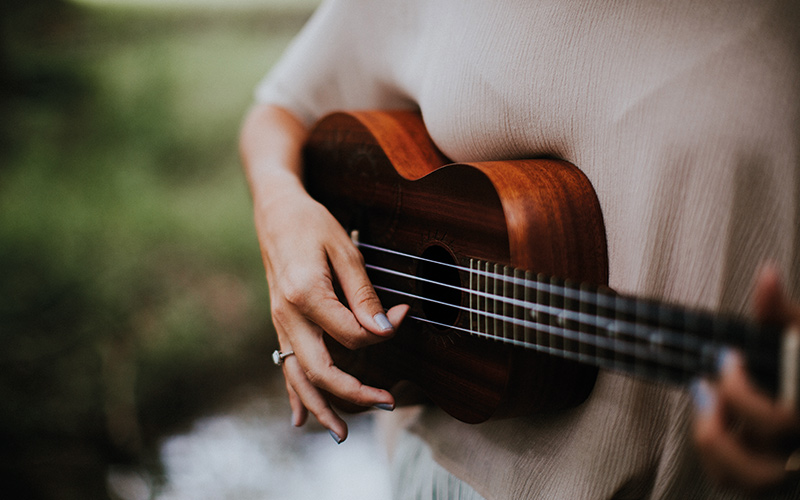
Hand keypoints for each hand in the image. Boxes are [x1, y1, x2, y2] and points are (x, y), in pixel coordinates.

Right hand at [259, 183, 408, 442]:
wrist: (275, 212)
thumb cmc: (313, 225)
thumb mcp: (345, 250)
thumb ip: (363, 294)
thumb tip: (383, 330)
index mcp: (306, 294)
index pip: (350, 334)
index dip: (381, 331)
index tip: (402, 316)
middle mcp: (288, 316)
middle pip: (319, 369)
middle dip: (353, 394)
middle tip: (388, 404)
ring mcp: (280, 323)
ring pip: (297, 377)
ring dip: (320, 407)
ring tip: (342, 434)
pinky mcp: (281, 324)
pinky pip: (284, 366)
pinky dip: (293, 395)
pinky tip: (300, 419)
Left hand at [692, 265, 799, 490]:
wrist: (798, 389)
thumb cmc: (799, 363)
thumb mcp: (797, 336)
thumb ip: (781, 312)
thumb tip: (766, 275)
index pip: (781, 421)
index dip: (742, 394)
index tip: (727, 357)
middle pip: (761, 471)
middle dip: (721, 430)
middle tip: (706, 388)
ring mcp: (785, 469)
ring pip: (742, 482)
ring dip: (713, 444)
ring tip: (705, 406)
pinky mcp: (764, 474)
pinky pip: (731, 481)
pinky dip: (714, 454)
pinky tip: (712, 418)